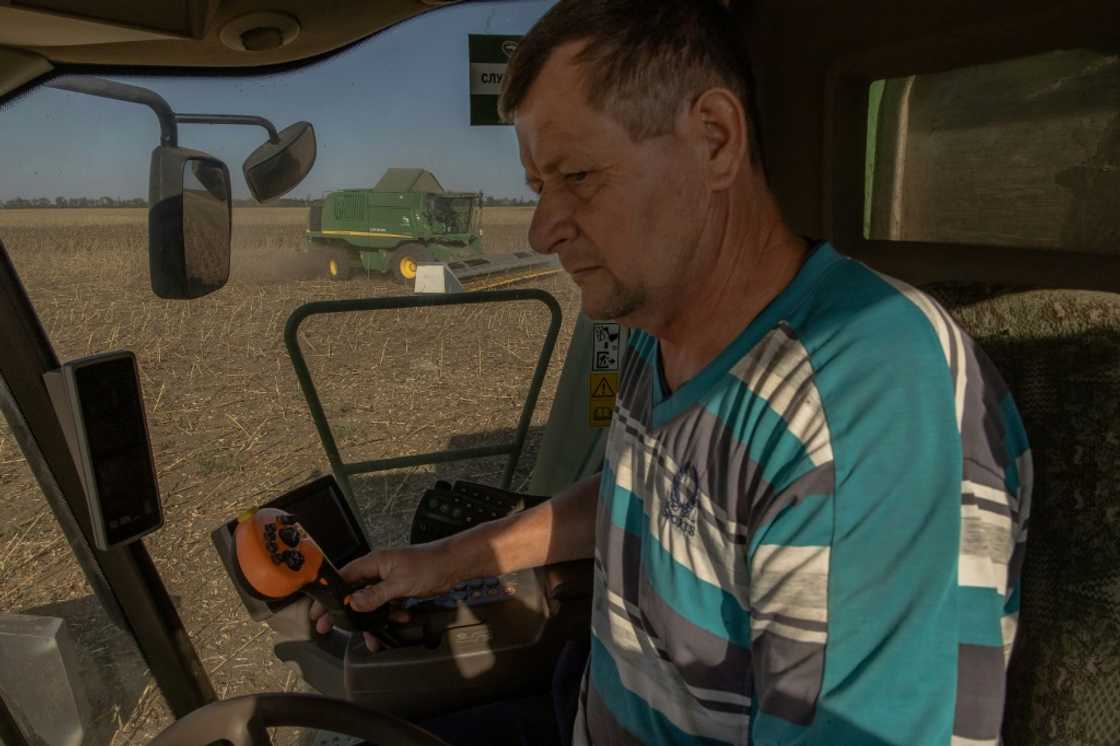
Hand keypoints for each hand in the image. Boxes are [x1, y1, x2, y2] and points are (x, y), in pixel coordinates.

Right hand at [309, 543, 456, 650]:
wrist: (453, 565)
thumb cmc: (428, 564)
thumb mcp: (400, 582)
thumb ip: (375, 595)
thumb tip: (353, 604)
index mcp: (373, 563)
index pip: (343, 579)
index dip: (329, 596)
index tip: (318, 612)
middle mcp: (378, 570)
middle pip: (353, 593)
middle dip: (345, 612)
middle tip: (330, 628)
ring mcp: (388, 580)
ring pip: (371, 603)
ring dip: (373, 619)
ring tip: (374, 636)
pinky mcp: (399, 588)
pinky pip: (387, 605)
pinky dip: (392, 614)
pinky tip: (403, 616)